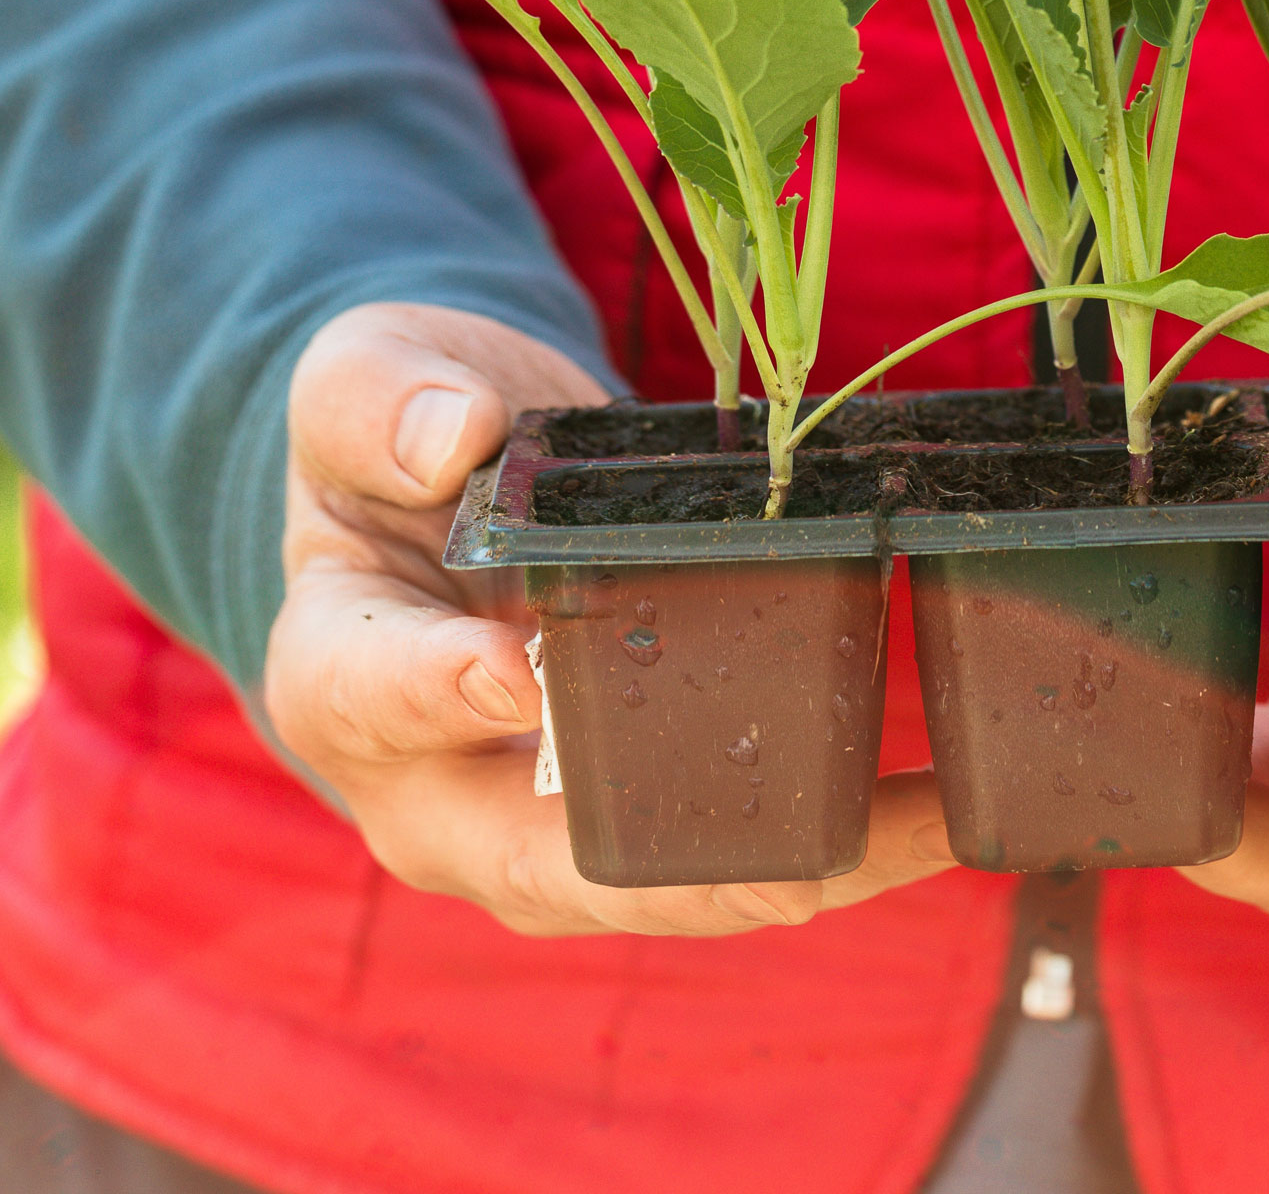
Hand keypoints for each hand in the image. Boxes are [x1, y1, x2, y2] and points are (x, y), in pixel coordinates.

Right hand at [265, 302, 953, 936]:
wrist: (438, 491)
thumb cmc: (395, 441)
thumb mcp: (363, 381)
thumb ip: (385, 401)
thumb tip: (456, 436)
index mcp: (337, 672)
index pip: (374, 695)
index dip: (439, 690)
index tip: (517, 671)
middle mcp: (430, 791)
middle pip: (544, 865)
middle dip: (685, 871)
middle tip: (809, 861)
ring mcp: (531, 825)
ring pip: (655, 886)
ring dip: (796, 869)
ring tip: (926, 827)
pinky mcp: (619, 813)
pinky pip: (716, 854)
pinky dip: (824, 843)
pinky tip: (930, 814)